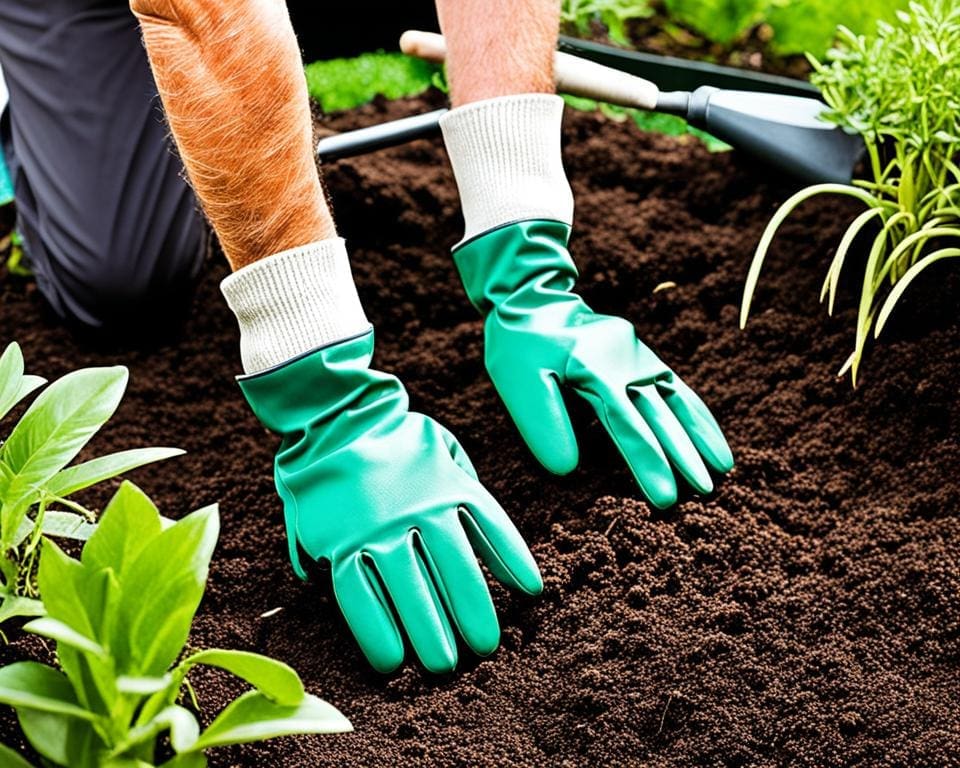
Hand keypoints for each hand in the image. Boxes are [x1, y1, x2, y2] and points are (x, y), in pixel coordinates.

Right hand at [237, 329, 541, 672]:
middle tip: (484, 649)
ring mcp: (378, 528)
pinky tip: (390, 660)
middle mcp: (418, 510)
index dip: (514, 562)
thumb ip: (470, 495)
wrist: (334, 419)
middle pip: (455, 574)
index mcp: (450, 486)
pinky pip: (359, 596)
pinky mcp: (342, 543)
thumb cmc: (398, 442)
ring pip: (410, 592)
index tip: (531, 593)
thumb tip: (497, 552)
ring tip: (444, 665)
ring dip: (430, 635)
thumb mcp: (446, 452)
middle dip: (473, 617)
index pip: (492, 529)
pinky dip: (375, 632)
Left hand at [453, 219, 733, 507]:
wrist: (531, 296)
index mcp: (593, 369)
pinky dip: (695, 411)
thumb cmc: (519, 345)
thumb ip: (544, 422)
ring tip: (724, 468)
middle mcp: (624, 361)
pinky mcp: (642, 354)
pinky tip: (710, 434)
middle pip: (659, 414)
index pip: (626, 425)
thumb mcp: (518, 381)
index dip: (648, 462)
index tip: (665, 498)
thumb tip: (569, 471)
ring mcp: (637, 355)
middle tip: (706, 494)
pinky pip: (675, 386)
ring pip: (676, 398)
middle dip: (683, 456)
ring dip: (700, 433)